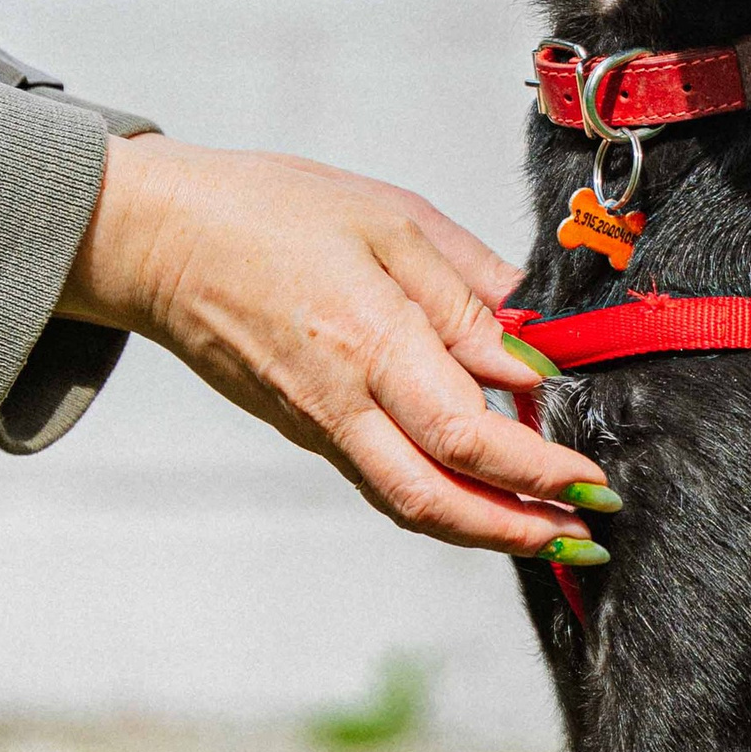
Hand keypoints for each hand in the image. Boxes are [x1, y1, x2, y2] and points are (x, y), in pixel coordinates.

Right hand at [57, 135, 609, 555]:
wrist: (157, 239)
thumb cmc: (271, 210)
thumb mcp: (389, 220)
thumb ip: (466, 292)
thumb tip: (533, 350)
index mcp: (369, 340)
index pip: (468, 437)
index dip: (538, 471)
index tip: (593, 480)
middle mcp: (340, 401)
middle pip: (438, 500)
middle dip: (520, 531)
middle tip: (584, 541)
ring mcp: (316, 424)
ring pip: (408, 504)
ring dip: (484, 530)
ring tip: (549, 533)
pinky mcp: (303, 428)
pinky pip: (381, 479)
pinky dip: (440, 499)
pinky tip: (483, 491)